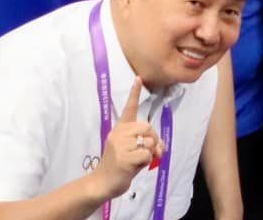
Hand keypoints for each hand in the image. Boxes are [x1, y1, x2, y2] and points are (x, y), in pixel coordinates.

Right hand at [92, 79, 162, 197]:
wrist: (103, 183)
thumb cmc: (121, 166)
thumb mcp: (133, 151)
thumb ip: (146, 143)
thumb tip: (160, 146)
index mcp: (120, 130)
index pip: (129, 109)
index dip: (134, 93)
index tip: (139, 78)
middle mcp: (118, 134)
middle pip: (148, 128)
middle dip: (154, 140)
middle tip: (148, 152)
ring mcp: (119, 145)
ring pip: (149, 141)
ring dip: (150, 153)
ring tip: (137, 161)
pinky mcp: (123, 157)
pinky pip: (147, 154)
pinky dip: (146, 162)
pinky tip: (134, 167)